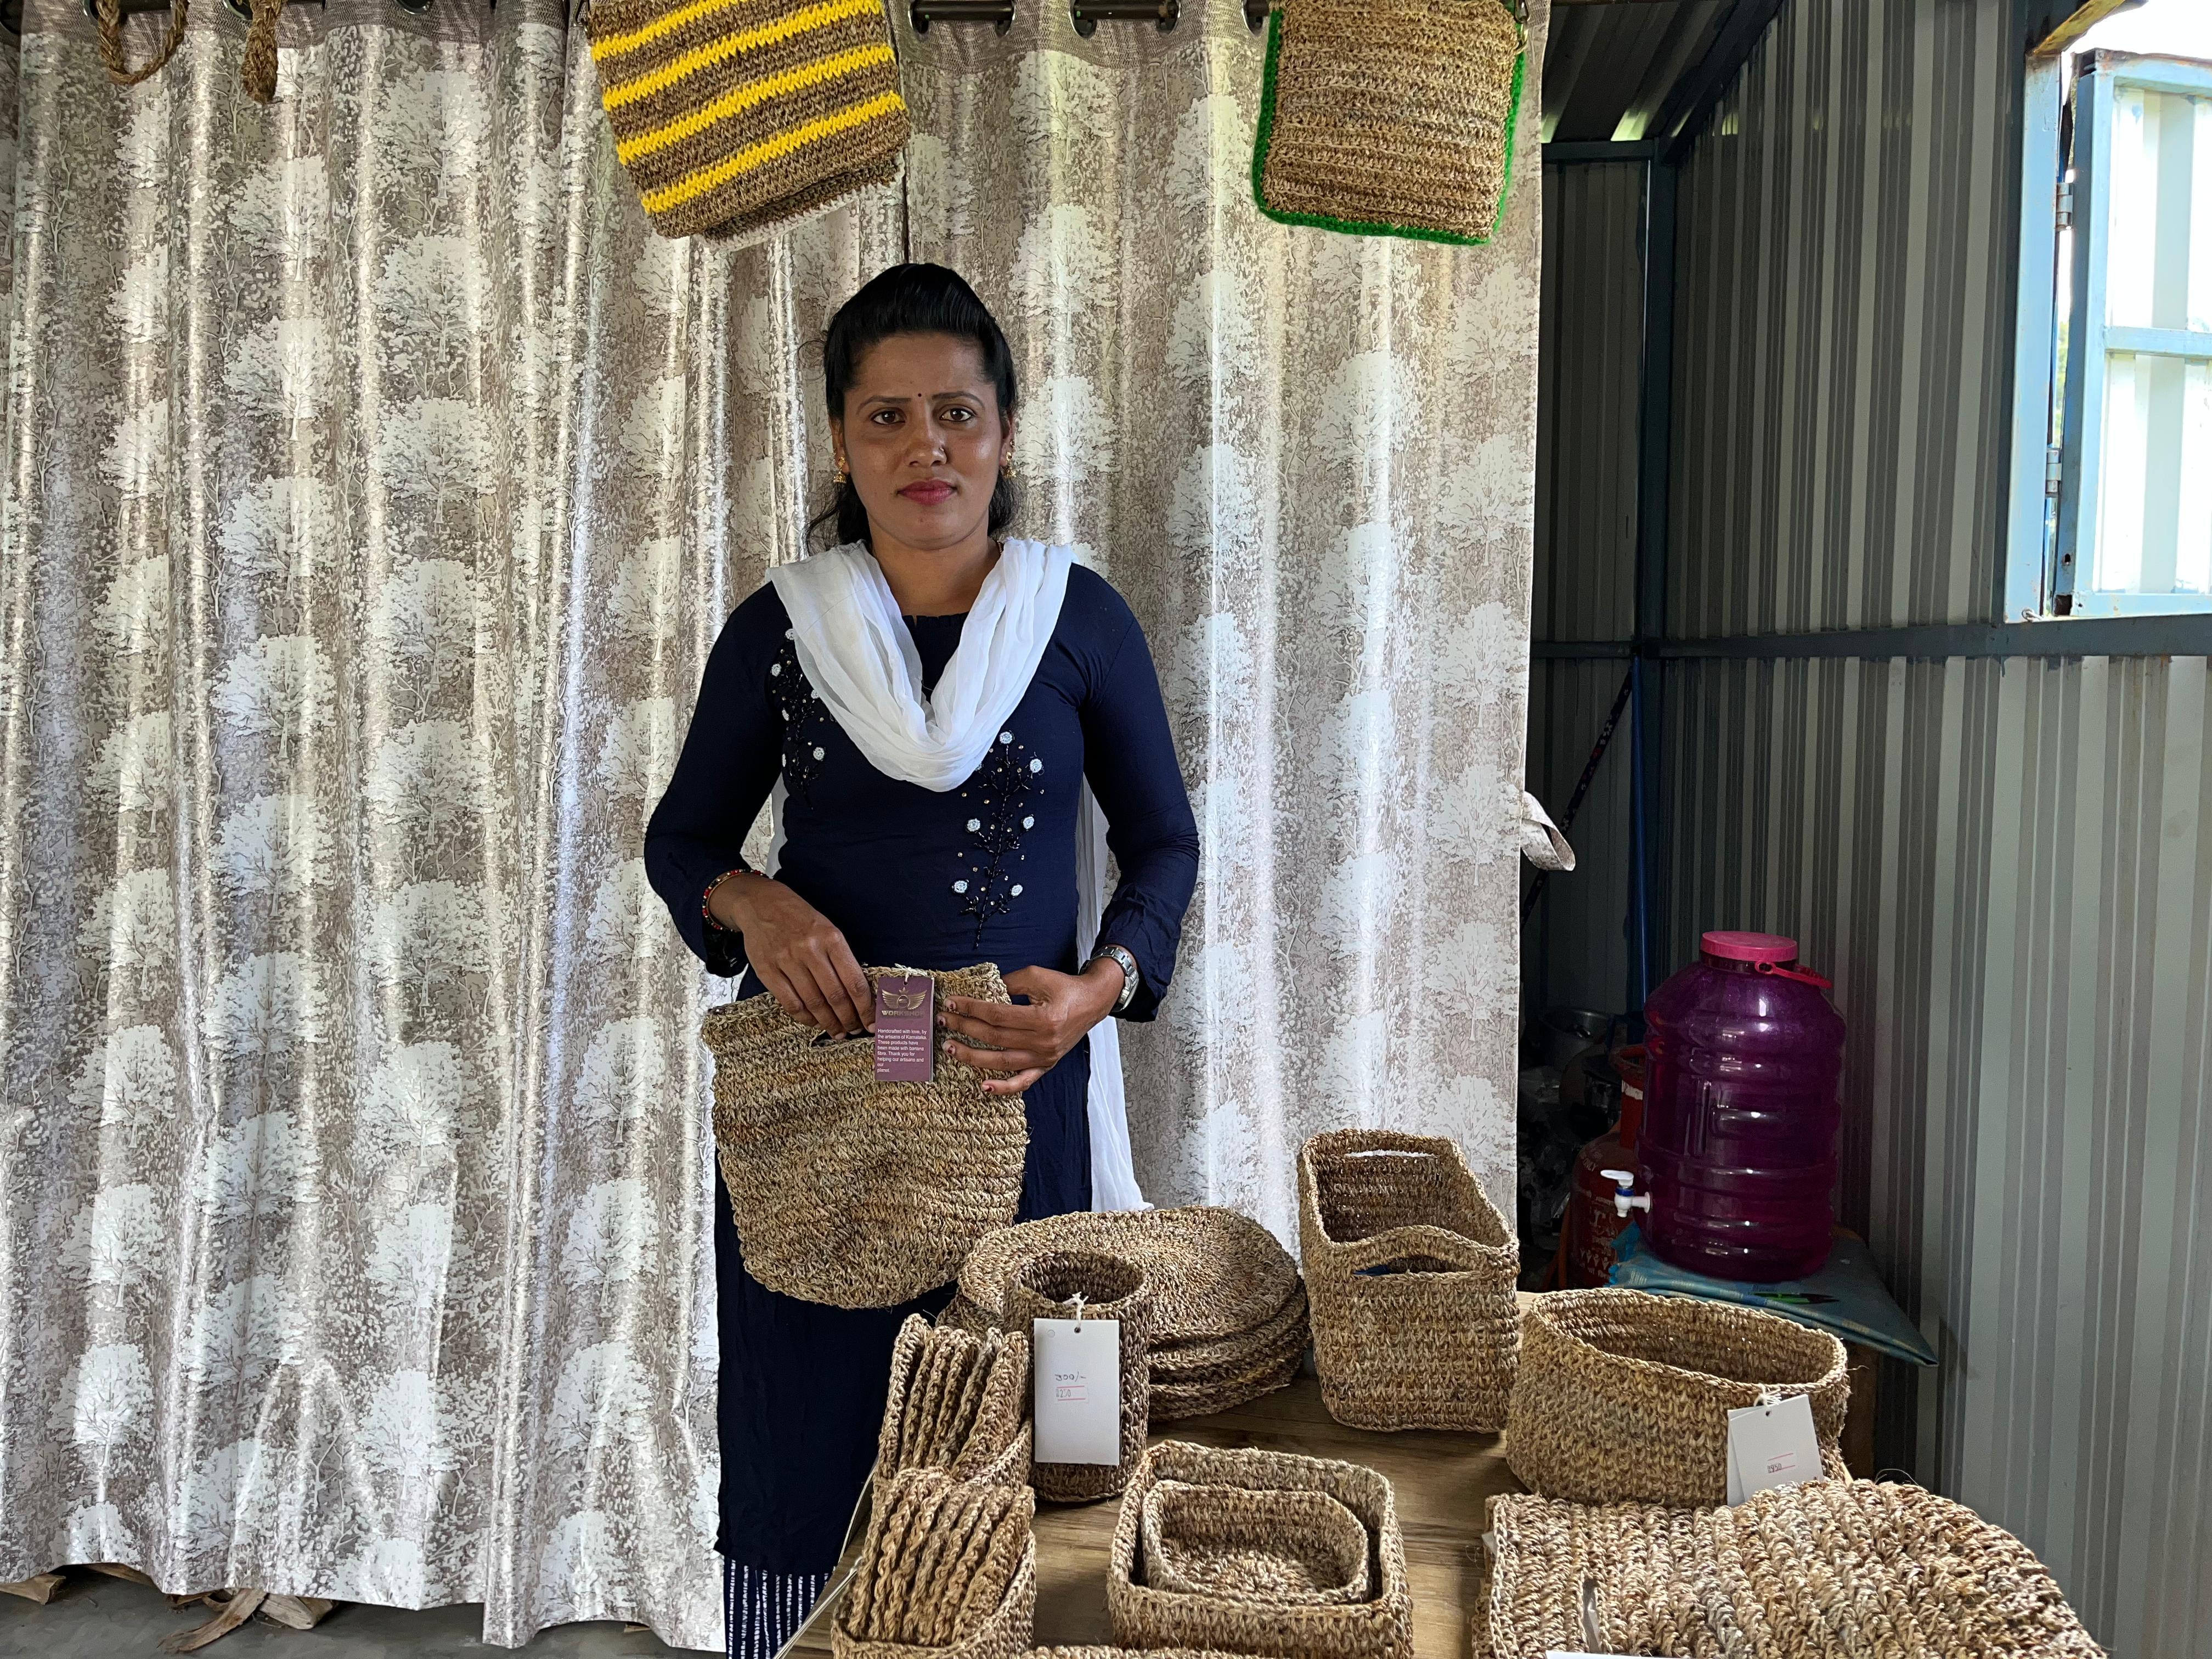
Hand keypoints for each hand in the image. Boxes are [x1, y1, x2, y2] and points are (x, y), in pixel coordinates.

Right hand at [713, 873, 872, 1035]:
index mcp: (831, 938)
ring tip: (838, 1031)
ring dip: (829, 1022)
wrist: (761, 904)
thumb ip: (841, 958)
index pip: (854, 981)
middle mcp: (810, 950)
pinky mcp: (767, 971)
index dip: (865, 1007)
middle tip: (855, 1030)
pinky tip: (814, 1021)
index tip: (872, 1021)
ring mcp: (787, 961)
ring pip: (814, 1003)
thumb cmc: (800, 919)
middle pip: (835, 996)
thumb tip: (858, 994)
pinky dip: (805, 1018)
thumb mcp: (827, 929)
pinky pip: (791, 1003)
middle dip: (849, 1019)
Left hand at [940, 962, 1124, 1094]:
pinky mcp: (1046, 1065)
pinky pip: (1023, 1082)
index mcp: (1043, 1018)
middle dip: (965, 1028)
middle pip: (995, 1038)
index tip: (952, 1003)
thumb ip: (1009, 983)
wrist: (1093, 1002)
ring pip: (1002, 1062)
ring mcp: (1045, 1057)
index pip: (997, 1015)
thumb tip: (980, 993)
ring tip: (950, 1049)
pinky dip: (1004, 1087)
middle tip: (944, 1021)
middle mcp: (1044, 1041)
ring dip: (973, 1057)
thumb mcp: (1037, 976)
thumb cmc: (1064, 988)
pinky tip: (984, 1087)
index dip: (971, 1009)